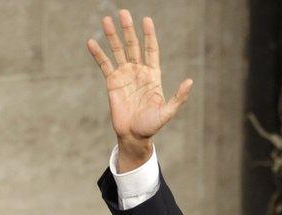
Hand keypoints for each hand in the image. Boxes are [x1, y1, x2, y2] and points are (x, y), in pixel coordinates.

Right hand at [87, 10, 192, 170]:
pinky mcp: (112, 82)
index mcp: (153, 75)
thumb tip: (190, 81)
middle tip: (123, 12)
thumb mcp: (168, 112)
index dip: (149, 35)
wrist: (134, 135)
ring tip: (106, 20)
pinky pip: (104, 65)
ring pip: (118, 51)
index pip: (151, 50)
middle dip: (128, 30)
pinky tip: (91, 42)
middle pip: (133, 46)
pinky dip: (98, 54)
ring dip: (112, 36)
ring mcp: (125, 75)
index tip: (146, 20)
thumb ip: (178, 97)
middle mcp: (139, 72)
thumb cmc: (152, 125)